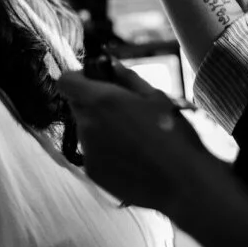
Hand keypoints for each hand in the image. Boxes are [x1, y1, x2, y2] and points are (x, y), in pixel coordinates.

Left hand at [58, 63, 208, 215]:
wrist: (180, 180)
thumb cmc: (173, 133)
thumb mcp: (157, 97)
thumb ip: (128, 79)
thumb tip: (111, 66)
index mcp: (101, 101)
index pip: (66, 81)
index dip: (78, 78)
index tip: (96, 81)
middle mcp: (87, 125)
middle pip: (77, 106)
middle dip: (94, 103)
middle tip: (124, 109)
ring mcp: (88, 151)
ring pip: (86, 130)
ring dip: (101, 127)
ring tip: (134, 136)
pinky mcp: (93, 172)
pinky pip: (93, 152)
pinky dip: (107, 149)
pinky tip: (133, 155)